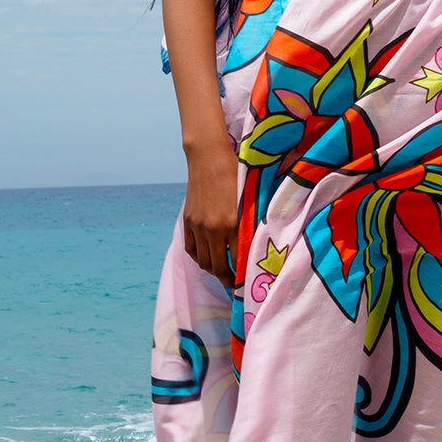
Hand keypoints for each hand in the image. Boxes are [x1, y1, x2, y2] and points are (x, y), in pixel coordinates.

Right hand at [183, 139, 240, 290]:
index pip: (237, 259)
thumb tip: (254, 245)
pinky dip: (199, 258)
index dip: (242, 273)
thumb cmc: (235, 174)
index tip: (248, 280)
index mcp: (230, 224)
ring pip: (203, 261)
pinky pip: (191, 249)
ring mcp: (197, 226)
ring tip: (222, 272)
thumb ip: (248, 224)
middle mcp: (212, 229)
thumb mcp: (247, 200)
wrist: (208, 157)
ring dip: (213, 270)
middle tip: (235, 283)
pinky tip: (207, 258)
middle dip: (227, 279)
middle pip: (218, 266)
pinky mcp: (188, 221)